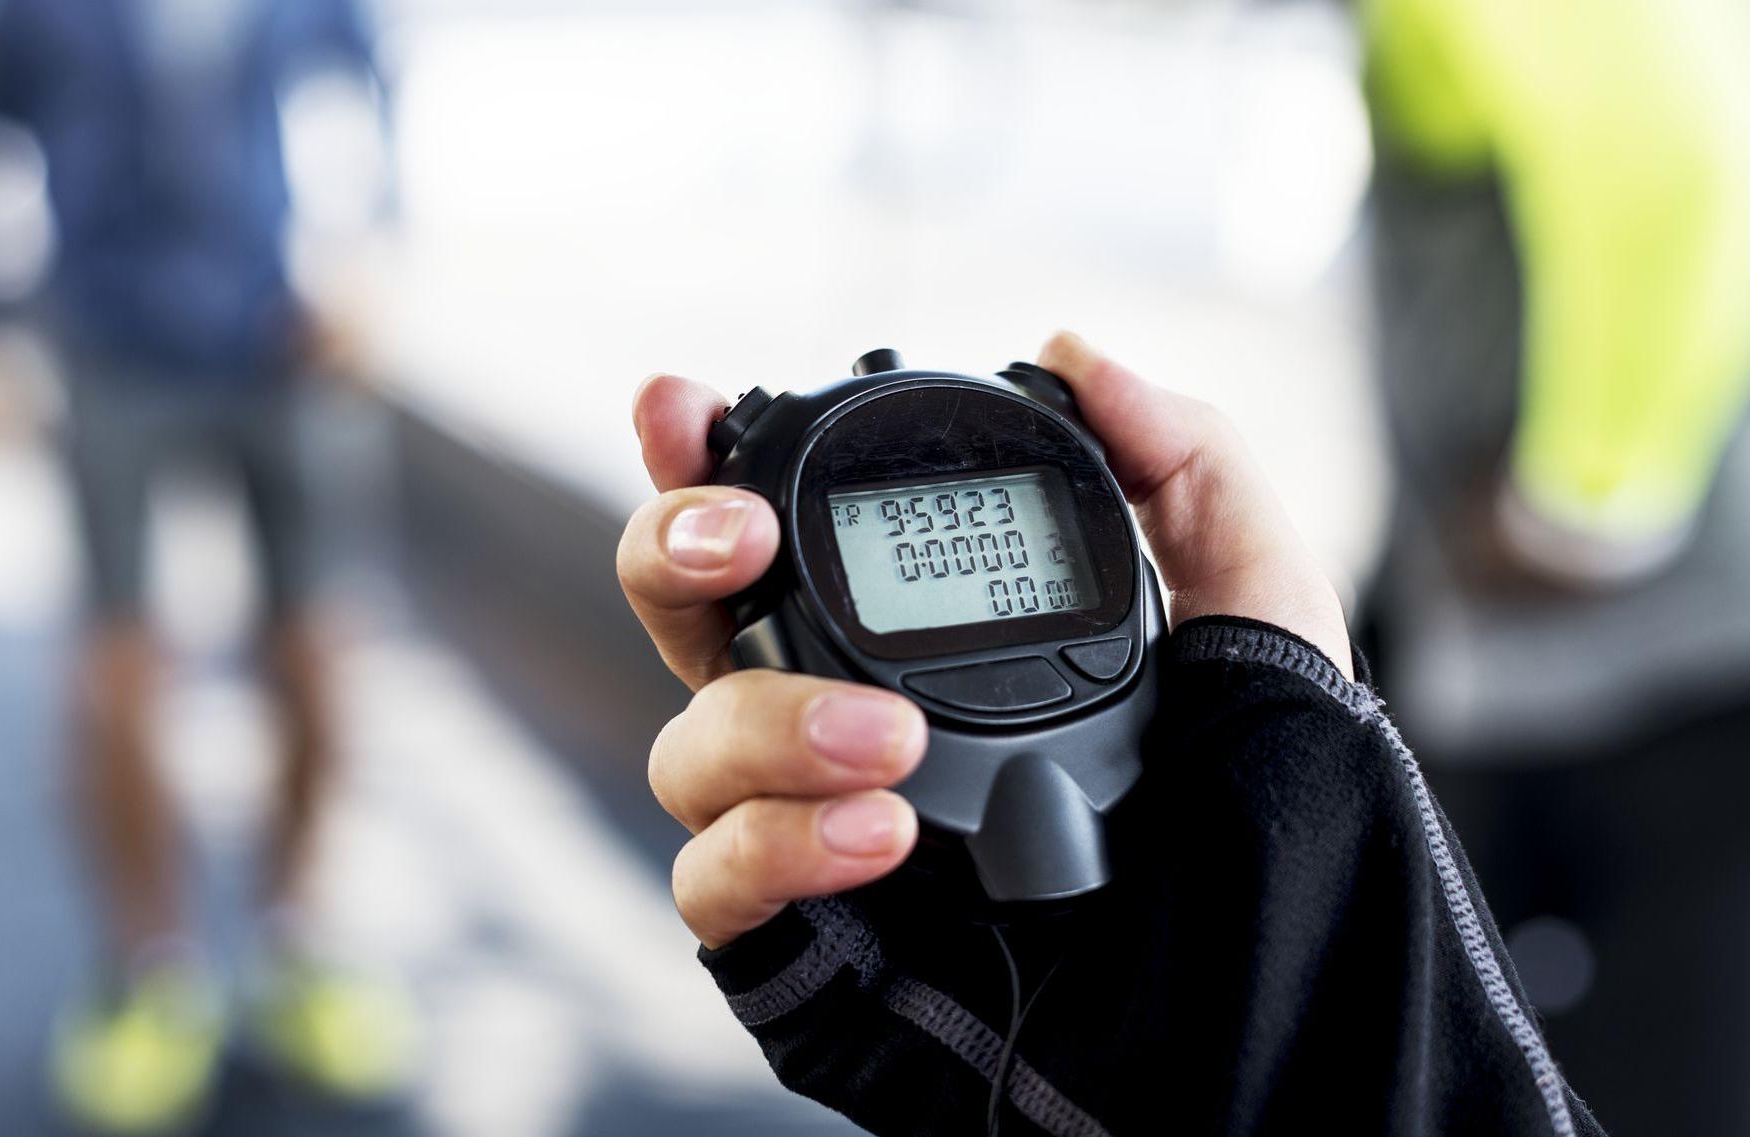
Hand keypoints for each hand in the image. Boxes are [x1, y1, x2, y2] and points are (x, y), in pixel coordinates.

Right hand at [618, 332, 1349, 948]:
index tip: (686, 402)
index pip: (783, 531)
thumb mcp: (1261, 622)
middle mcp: (842, 722)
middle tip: (739, 537)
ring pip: (689, 751)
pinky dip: (778, 844)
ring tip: (892, 741)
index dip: (707, 459)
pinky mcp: (801, 948)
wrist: (1274, 1017)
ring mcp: (811, 834)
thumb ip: (1186, 469)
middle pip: (687, 618)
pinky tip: (882, 834)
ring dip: (764, 720)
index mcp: (920, 637)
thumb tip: (1075, 354)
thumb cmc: (1266, 826)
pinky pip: (715, 884)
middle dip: (676, 552)